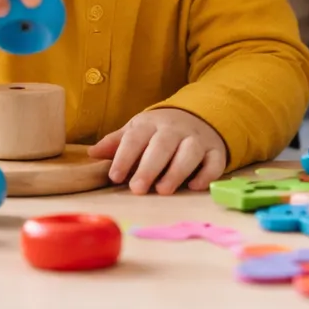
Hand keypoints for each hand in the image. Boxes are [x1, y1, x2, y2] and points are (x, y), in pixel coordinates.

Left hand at [89, 109, 227, 194]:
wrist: (198, 117)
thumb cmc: (160, 132)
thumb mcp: (137, 131)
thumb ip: (116, 143)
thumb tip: (92, 153)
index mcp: (151, 123)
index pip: (136, 137)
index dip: (124, 157)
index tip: (114, 176)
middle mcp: (176, 129)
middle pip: (163, 144)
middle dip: (149, 167)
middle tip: (137, 189)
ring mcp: (198, 139)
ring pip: (189, 152)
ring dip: (177, 170)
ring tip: (163, 190)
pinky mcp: (216, 151)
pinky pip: (214, 162)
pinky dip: (207, 174)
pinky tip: (194, 186)